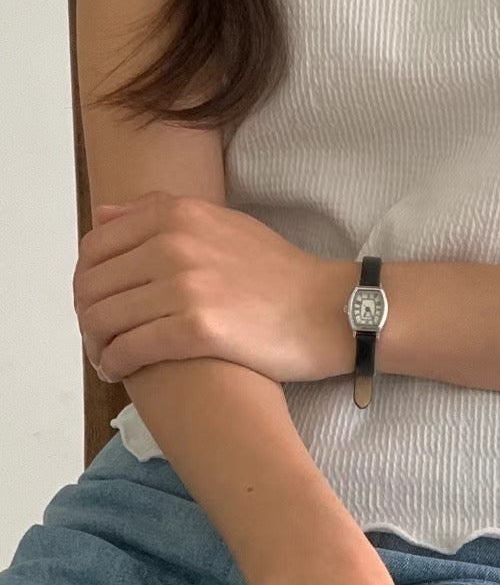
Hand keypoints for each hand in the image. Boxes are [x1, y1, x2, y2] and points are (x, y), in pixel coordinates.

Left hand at [73, 190, 355, 385]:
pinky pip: (129, 349)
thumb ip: (160, 212)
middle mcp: (176, 243)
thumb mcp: (222, 223)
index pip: (96, 247)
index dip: (86, 281)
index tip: (98, 303)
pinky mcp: (198, 329)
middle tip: (100, 339)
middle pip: (93, 285)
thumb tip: (102, 213)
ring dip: (97, 345)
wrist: (329, 309)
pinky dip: (116, 364)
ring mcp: (186, 285)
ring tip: (109, 358)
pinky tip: (123, 372)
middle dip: (87, 317)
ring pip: (103, 319)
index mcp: (178, 214)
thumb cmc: (278, 273)